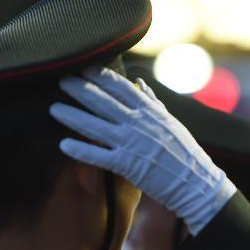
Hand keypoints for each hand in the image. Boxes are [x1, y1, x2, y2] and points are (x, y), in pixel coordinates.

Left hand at [50, 67, 235, 234]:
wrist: (196, 183)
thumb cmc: (185, 153)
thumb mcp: (171, 122)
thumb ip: (152, 103)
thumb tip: (138, 83)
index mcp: (150, 111)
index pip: (121, 87)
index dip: (100, 76)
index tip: (83, 67)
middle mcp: (139, 123)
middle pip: (103, 102)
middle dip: (80, 89)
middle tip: (61, 79)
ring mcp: (133, 143)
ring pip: (96, 126)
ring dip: (72, 116)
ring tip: (53, 108)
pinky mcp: (128, 165)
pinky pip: (99, 156)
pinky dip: (81, 150)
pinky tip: (64, 145)